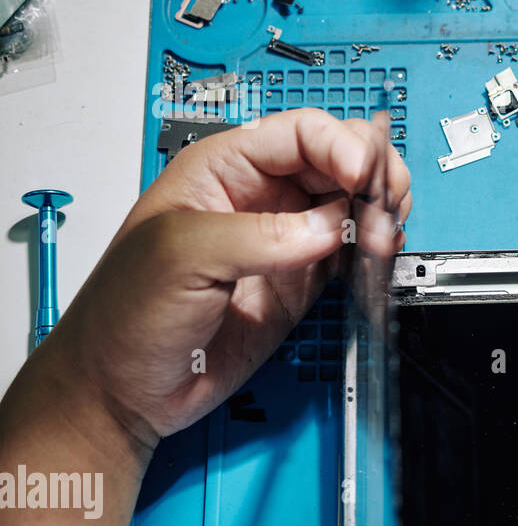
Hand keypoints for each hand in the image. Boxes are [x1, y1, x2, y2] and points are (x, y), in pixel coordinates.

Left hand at [47, 107, 411, 454]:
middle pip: (340, 159)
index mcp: (223, 169)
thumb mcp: (180, 257)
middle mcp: (261, 196)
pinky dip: (377, 249)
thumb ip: (258, 235)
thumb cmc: (125, 316)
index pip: (302, 133)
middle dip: (373, 175)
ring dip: (382, 211)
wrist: (127, 392)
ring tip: (382, 238)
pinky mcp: (304, 281)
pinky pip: (354, 250)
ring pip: (356, 202)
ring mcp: (287, 239)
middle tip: (384, 210)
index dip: (341, 146)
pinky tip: (377, 257)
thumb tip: (328, 226)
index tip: (362, 178)